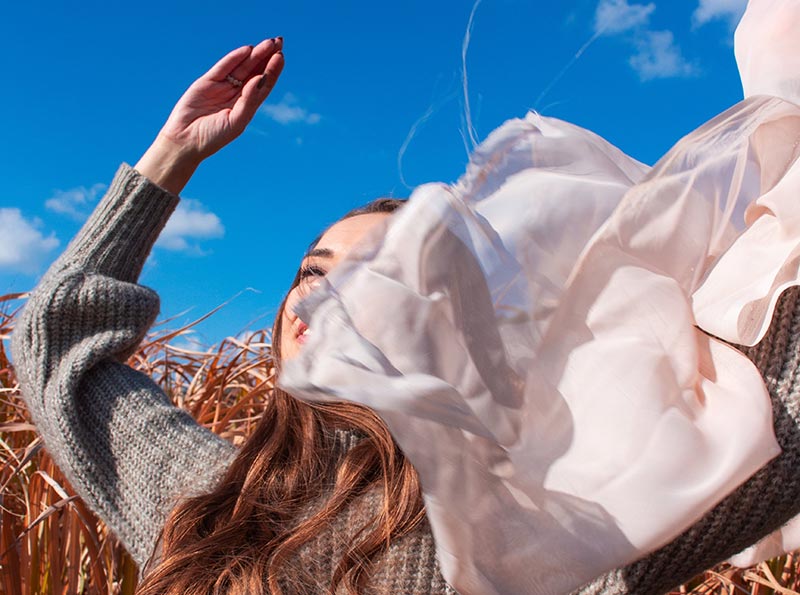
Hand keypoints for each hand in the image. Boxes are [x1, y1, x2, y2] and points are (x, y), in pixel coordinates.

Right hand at [135, 38, 284, 193]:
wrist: (186, 140)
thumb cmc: (214, 137)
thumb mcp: (236, 121)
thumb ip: (249, 100)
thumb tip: (260, 78)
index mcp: (247, 105)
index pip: (264, 84)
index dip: (273, 70)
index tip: (282, 57)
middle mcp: (237, 94)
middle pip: (255, 71)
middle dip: (267, 56)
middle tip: (279, 42)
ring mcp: (222, 86)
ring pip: (242, 66)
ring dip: (255, 54)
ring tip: (268, 42)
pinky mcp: (207, 81)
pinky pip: (223, 67)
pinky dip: (234, 58)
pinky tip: (247, 50)